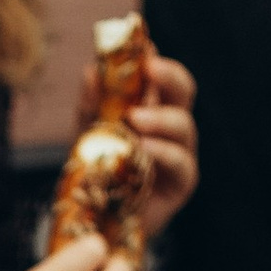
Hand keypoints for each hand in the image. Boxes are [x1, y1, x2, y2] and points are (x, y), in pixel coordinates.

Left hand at [71, 44, 199, 233]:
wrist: (96, 223)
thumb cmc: (96, 174)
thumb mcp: (87, 134)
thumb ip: (90, 105)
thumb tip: (91, 70)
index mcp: (152, 107)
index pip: (160, 75)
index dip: (155, 58)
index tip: (143, 46)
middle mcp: (170, 127)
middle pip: (184, 91)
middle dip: (170, 75)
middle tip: (150, 69)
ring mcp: (179, 154)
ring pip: (184, 125)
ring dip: (161, 117)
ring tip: (135, 118)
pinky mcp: (181, 183)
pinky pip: (180, 162)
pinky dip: (163, 152)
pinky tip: (144, 148)